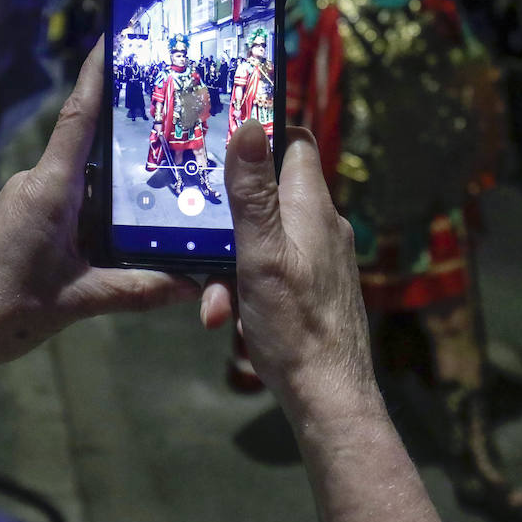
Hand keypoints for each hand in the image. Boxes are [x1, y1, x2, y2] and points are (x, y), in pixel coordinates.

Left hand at [0, 38, 199, 418]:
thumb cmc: (4, 312)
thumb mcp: (79, 300)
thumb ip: (138, 289)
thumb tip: (191, 284)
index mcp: (49, 190)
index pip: (79, 118)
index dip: (97, 74)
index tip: (115, 35)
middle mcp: (35, 183)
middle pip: (93, 153)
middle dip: (131, 147)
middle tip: (177, 135)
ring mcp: (24, 199)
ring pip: (82, 183)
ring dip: (114, 194)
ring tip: (160, 202)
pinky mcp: (18, 219)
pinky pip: (66, 202)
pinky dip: (93, 213)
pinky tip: (118, 235)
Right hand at [206, 122, 375, 418]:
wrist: (328, 397)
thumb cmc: (296, 325)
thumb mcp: (262, 254)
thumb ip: (252, 192)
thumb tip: (248, 124)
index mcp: (312, 207)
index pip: (294, 142)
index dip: (262, 132)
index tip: (221, 137)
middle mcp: (319, 225)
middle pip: (266, 194)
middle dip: (226, 218)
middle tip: (194, 236)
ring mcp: (316, 257)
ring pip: (260, 239)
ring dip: (228, 265)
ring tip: (213, 301)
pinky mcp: (310, 287)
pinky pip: (268, 270)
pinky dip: (244, 288)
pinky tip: (230, 318)